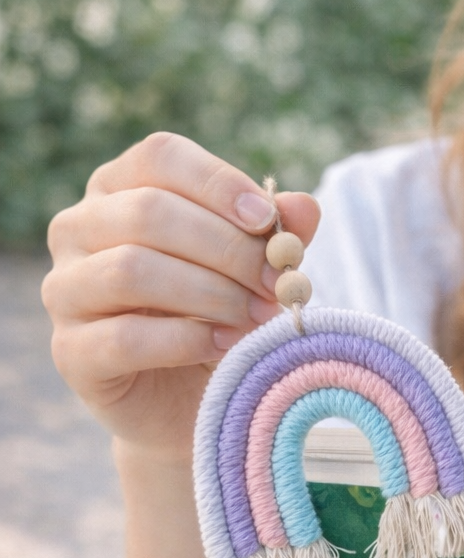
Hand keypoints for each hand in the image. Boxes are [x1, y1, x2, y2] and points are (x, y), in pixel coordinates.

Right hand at [43, 132, 320, 461]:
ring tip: (257, 315)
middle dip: (227, 248)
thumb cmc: (219, 316)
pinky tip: (224, 345)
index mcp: (119, 188)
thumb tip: (304, 206)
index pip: (159, 157)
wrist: (190, 400)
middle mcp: (78, 228)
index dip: (218, 183)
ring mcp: (64, 289)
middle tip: (278, 282)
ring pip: (130, 269)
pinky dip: (186, 340)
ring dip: (210, 293)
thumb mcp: (254, 269)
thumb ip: (276, 235)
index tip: (268, 221)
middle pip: (148, 212)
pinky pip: (125, 337)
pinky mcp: (70, 351)